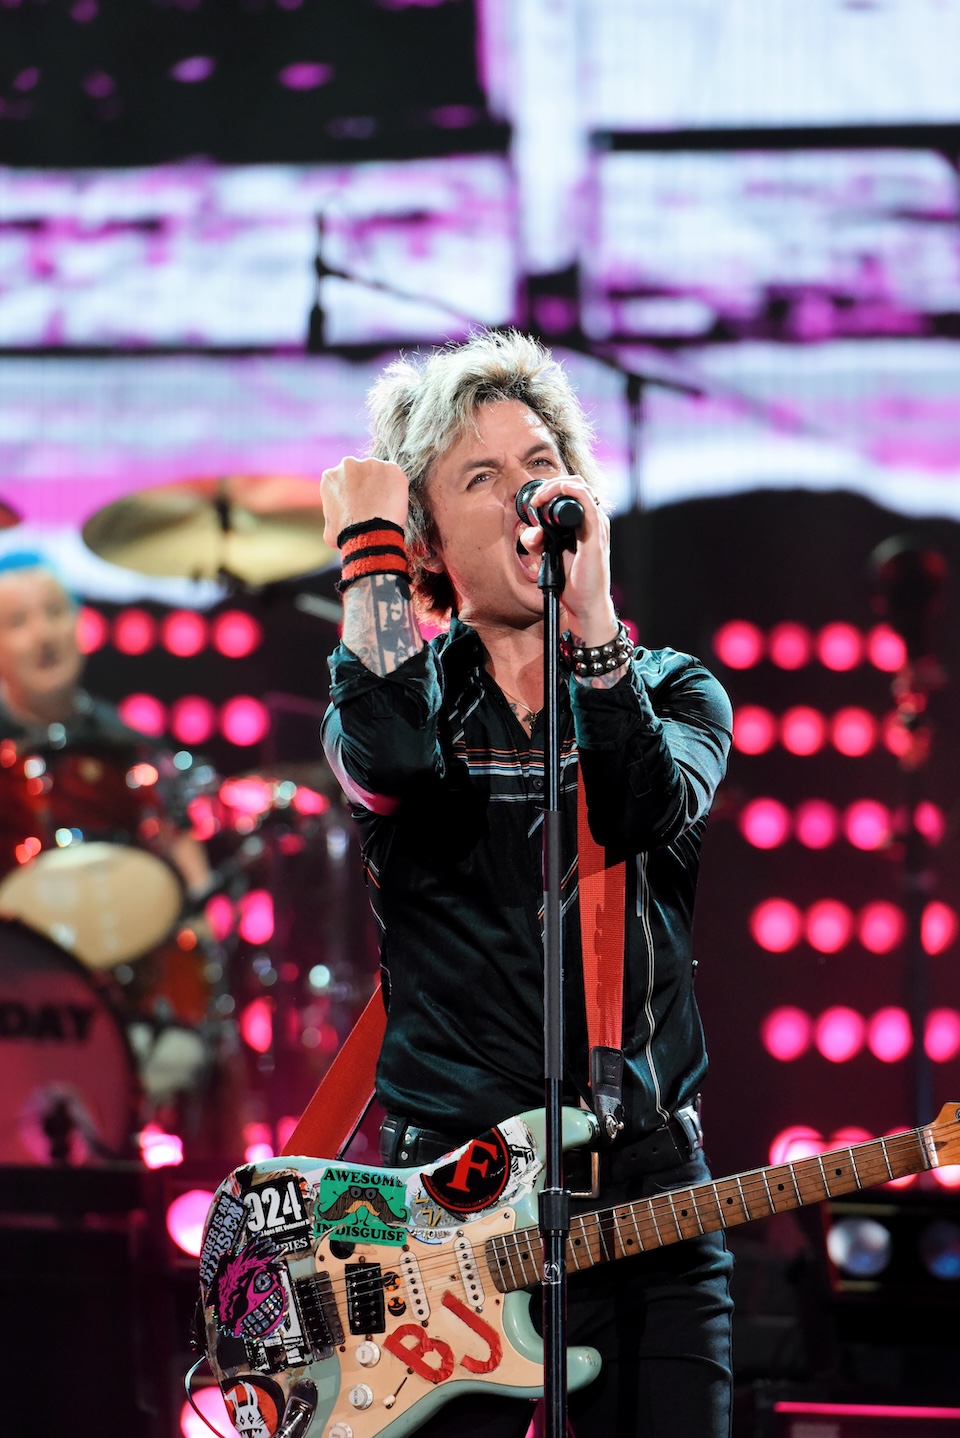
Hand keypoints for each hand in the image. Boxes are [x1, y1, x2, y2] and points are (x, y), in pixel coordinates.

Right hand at [320, 457, 409, 548]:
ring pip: (378, 472)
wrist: (369, 534)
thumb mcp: (329, 528)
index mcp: (330, 476)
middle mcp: (348, 464)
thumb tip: (337, 522)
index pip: (343, 480)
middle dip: (366, 484)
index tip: (359, 504)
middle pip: (360, 472)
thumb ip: (333, 517)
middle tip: (373, 503)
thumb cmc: (347, 535)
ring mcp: (371, 464)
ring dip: (382, 484)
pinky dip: (397, 487)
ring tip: (386, 505)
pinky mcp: (391, 468)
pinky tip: (395, 503)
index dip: (352, 493)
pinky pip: (396, 476)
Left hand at [517, 477, 618, 644]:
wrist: (585, 605)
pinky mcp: (595, 535)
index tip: (533, 503)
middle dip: (552, 485)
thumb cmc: (572, 583)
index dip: (551, 489)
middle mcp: (594, 521)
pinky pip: (586, 502)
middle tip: (534, 499)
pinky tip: (554, 494)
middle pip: (577, 484)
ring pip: (581, 488)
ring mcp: (597, 526)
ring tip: (538, 500)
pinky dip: (569, 491)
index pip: (573, 491)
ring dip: (556, 487)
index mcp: (585, 524)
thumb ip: (538, 543)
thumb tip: (529, 531)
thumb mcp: (548, 557)